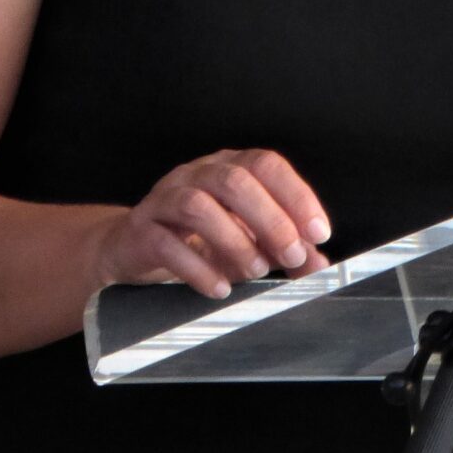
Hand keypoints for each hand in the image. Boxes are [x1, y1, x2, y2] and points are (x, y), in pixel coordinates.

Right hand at [96, 149, 332, 298]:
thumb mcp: (248, 241)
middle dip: (271, 220)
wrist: (133, 248)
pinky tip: (220, 287)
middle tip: (291, 255)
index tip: (318, 231)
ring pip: (198, 206)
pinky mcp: (141, 229)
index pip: (267, 165)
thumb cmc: (198, 239)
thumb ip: (283, 249)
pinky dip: (198, 269)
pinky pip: (166, 244)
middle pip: (235, 181)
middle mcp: (198, 173)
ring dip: (235, 241)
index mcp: (230, 166)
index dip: (296, 195)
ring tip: (255, 270)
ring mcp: (165, 198)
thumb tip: (319, 265)